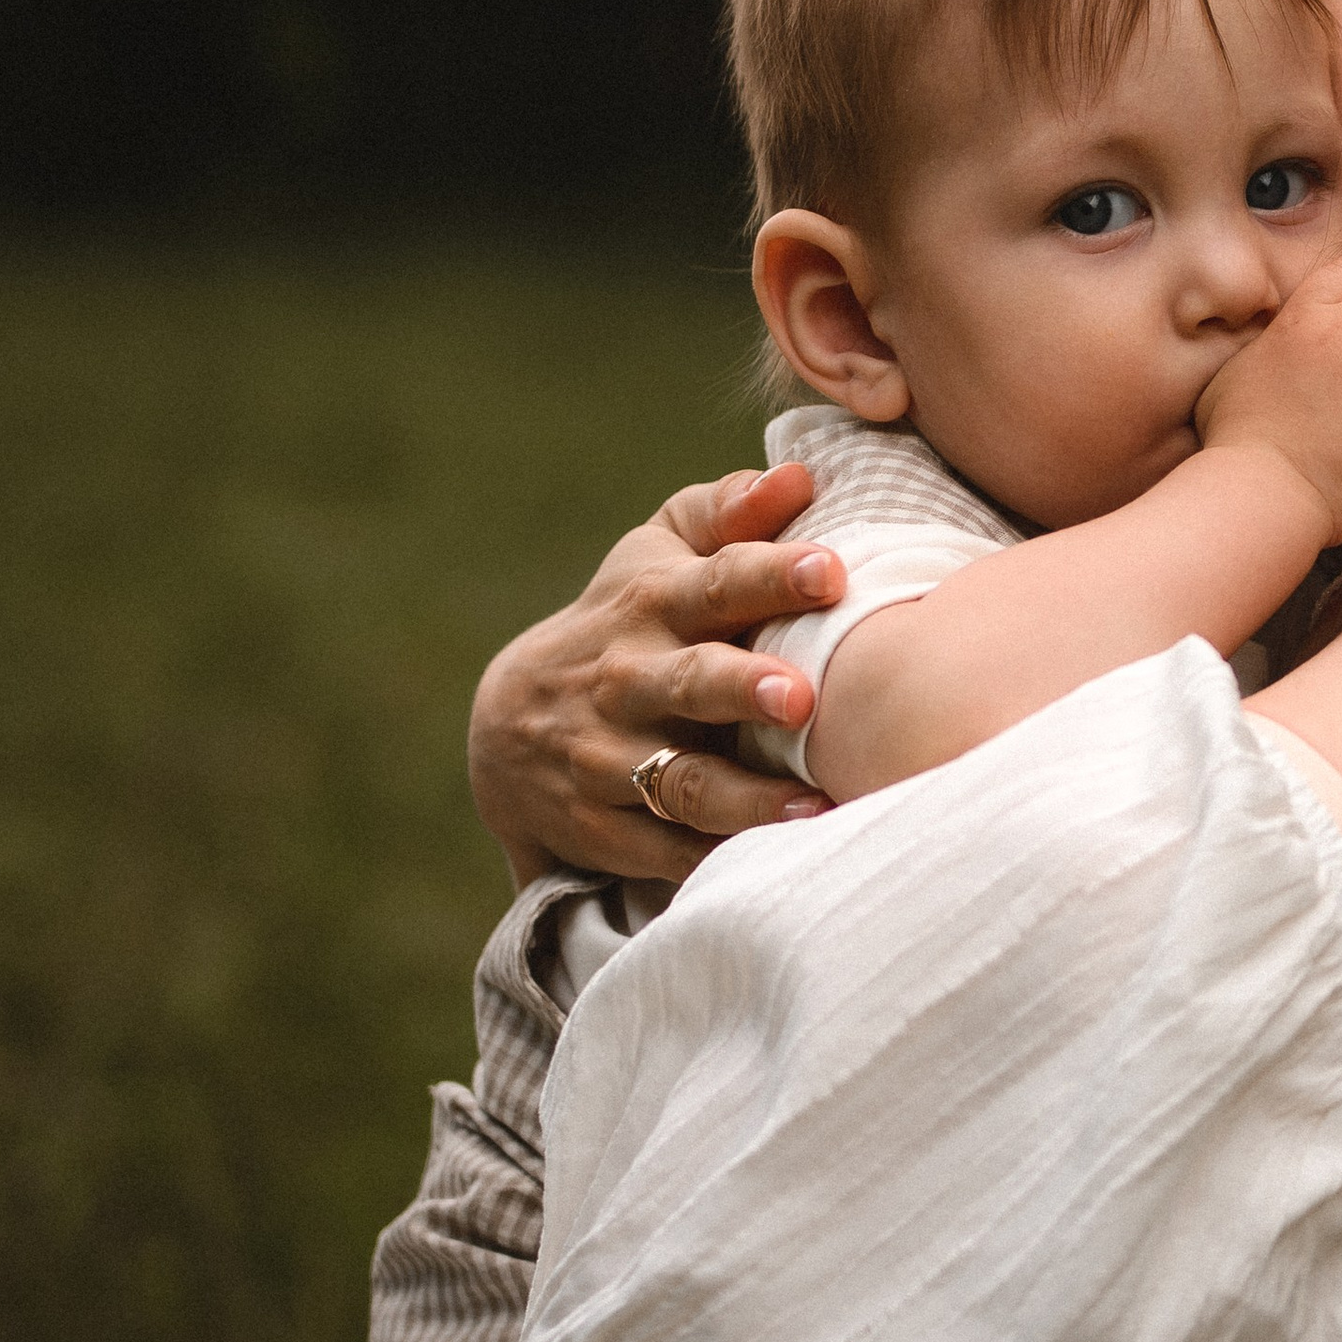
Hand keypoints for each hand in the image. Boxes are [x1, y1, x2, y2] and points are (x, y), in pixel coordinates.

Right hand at [467, 463, 843, 885]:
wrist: (510, 724)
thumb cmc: (627, 621)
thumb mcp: (657, 556)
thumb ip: (726, 515)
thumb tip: (799, 476)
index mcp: (652, 604)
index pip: (715, 581)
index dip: (771, 574)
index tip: (832, 571)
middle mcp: (627, 680)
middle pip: (689, 682)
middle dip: (742, 688)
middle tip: (801, 697)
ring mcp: (609, 759)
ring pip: (679, 781)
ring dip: (744, 797)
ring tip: (810, 806)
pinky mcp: (603, 829)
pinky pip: (664, 852)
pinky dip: (714, 861)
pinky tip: (774, 866)